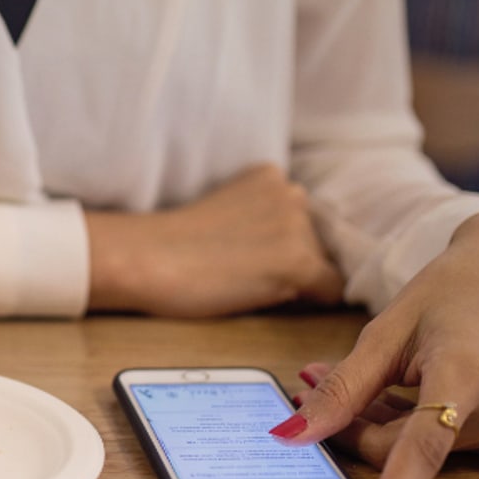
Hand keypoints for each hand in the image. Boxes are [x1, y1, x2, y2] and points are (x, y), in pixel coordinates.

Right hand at [87, 163, 344, 316]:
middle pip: (317, 241)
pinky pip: (331, 291)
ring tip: (247, 284)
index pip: (301, 218)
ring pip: (322, 267)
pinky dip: (311, 302)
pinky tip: (271, 300)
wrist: (146, 258)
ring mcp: (298, 227)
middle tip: (244, 273)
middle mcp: (291, 193)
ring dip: (297, 281)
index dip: (279, 245)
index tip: (248, 258)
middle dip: (293, 260)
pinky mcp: (298, 262)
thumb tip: (279, 249)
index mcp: (270, 176)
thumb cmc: (169, 245)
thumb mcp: (225, 211)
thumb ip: (258, 217)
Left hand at [271, 213, 478, 478]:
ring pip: (420, 453)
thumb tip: (289, 437)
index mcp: (470, 374)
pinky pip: (446, 448)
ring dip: (382, 424)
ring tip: (370, 376)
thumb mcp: (384, 333)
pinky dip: (415, 427)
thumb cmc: (447, 292)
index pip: (422, 450)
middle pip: (401, 450)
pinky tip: (407, 390)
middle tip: (310, 379)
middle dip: (353, 425)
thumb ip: (340, 390)